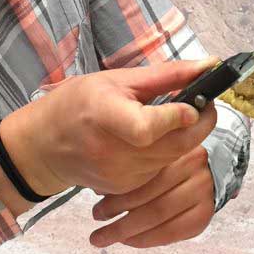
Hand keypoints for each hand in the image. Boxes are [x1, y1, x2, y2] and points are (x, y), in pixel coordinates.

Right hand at [0, 58, 219, 200]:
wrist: (43, 146)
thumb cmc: (78, 103)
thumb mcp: (117, 79)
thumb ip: (167, 75)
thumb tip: (210, 65)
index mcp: (104, 115)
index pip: (147, 128)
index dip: (176, 118)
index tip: (196, 103)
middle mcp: (110, 151)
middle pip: (173, 146)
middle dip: (200, 125)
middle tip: (204, 106)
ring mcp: (118, 175)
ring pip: (173, 158)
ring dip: (184, 138)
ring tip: (176, 118)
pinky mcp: (124, 189)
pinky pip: (160, 170)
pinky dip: (166, 153)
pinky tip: (155, 139)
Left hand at [88, 145, 214, 248]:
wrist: (208, 172)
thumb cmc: (172, 164)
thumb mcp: (155, 157)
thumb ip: (133, 170)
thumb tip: (98, 190)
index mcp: (182, 152)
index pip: (146, 179)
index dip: (118, 196)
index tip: (95, 207)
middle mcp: (197, 174)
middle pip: (152, 201)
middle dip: (119, 216)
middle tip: (95, 221)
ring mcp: (204, 197)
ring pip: (159, 219)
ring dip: (127, 231)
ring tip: (103, 236)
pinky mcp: (204, 217)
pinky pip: (171, 234)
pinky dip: (146, 239)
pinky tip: (128, 240)